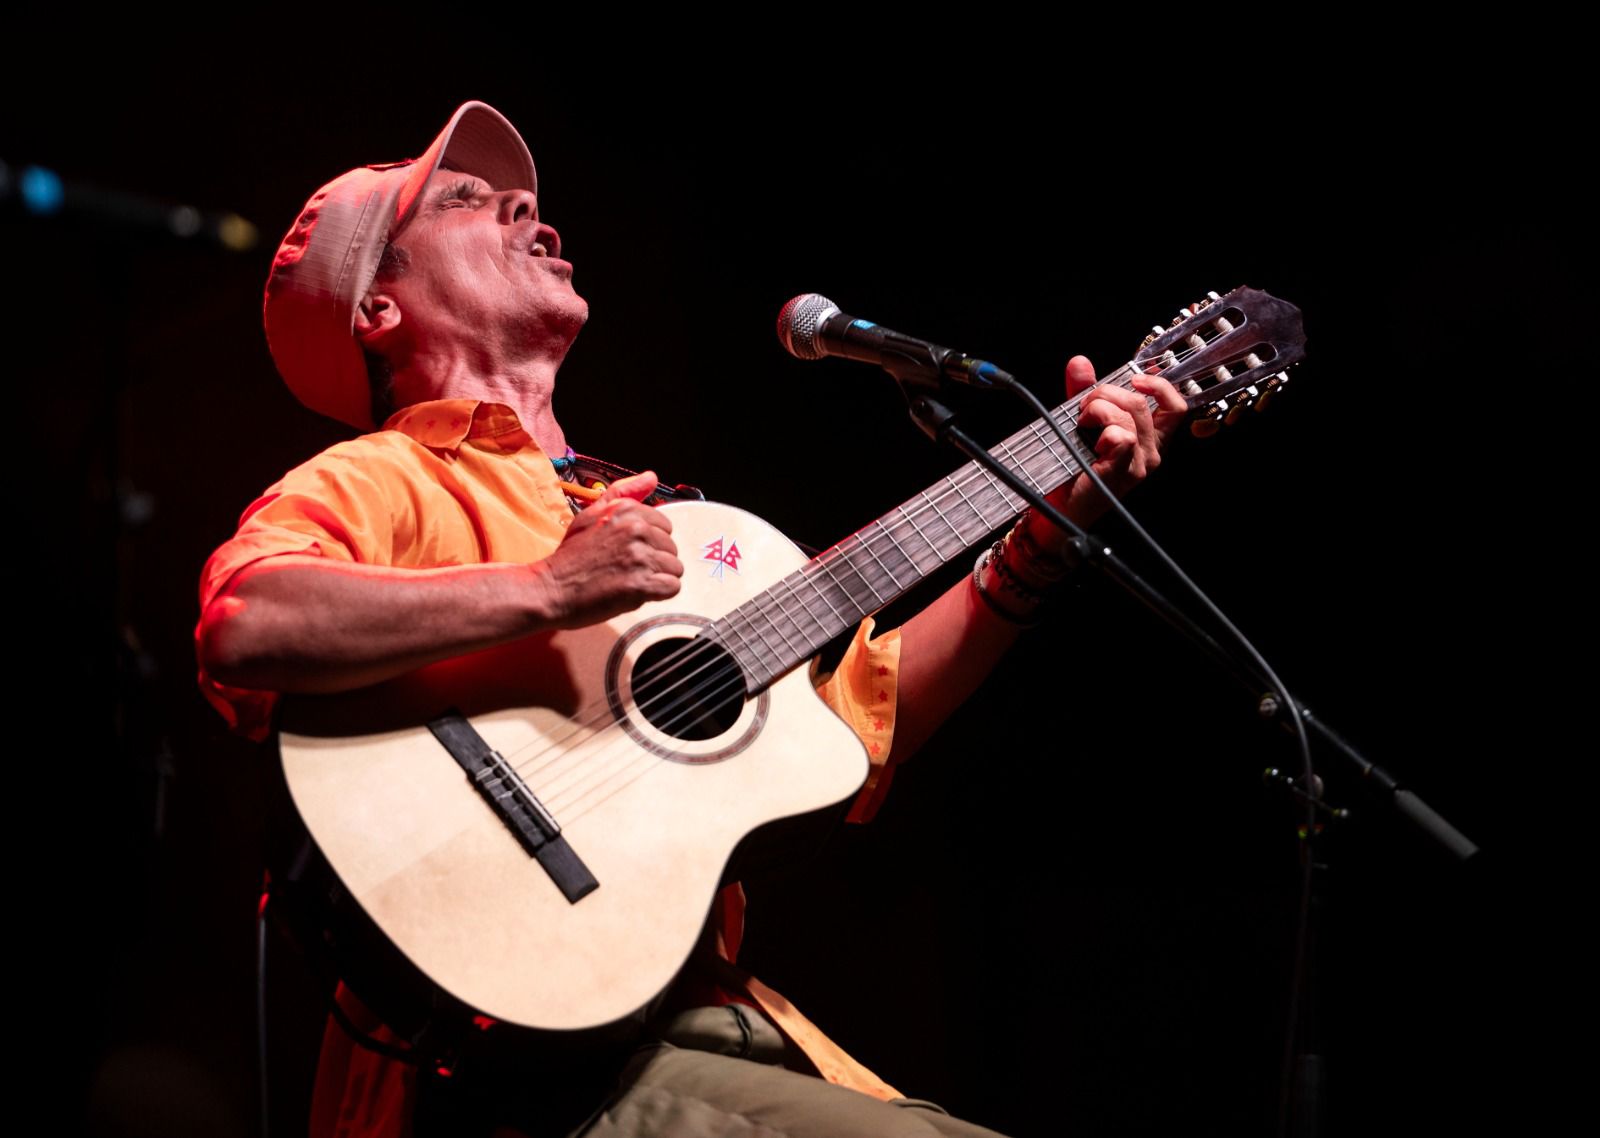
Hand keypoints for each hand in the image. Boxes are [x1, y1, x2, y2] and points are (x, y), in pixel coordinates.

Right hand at [531, 471, 683, 627]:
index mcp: (626, 510)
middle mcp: (635, 529)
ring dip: (656, 578)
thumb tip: (652, 477)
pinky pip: (672, 587)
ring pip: (674, 568)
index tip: (628, 551)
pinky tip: (638, 592)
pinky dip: (659, 593)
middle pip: (671, 547)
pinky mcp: (640, 584)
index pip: (665, 525)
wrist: (551, 589)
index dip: (649, 542)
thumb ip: (623, 493)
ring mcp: (638, 557)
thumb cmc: (570, 556)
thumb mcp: (591, 514)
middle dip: (654, 561)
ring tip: (630, 580)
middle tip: (626, 569)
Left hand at [1040, 355, 1186, 536]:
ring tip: (1081, 423)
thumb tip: (1080, 362)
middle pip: (1141, 402)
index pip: (1175, 406)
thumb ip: (1084, 391)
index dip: (1160, 385)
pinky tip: (1090, 441)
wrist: (1059, 508)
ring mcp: (1140, 463)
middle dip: (1106, 393)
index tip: (1135, 377)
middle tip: (1083, 406)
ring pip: (1129, 414)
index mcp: (1150, 438)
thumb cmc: (1073, 468)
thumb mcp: (1082, 421)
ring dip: (1098, 409)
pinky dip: (1101, 429)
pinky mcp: (1124, 472)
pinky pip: (1121, 436)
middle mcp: (1151, 451)